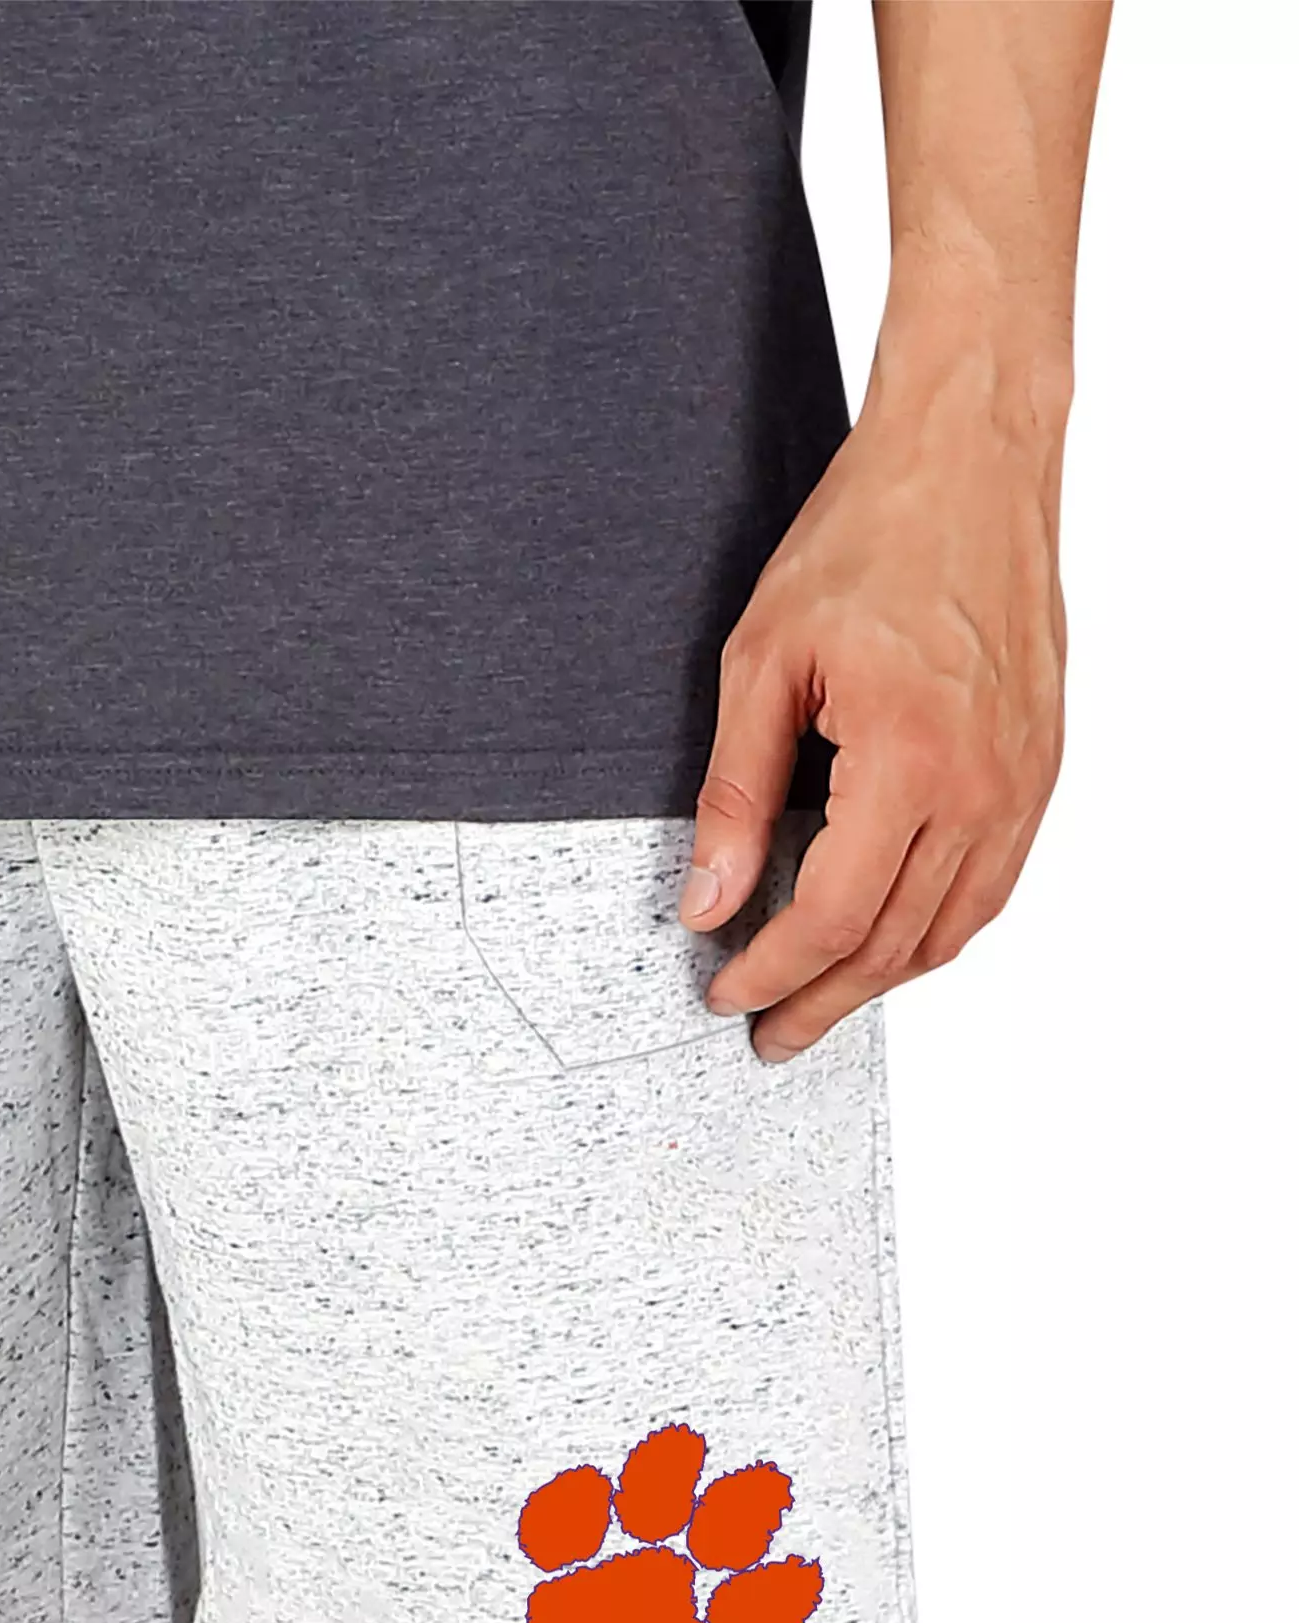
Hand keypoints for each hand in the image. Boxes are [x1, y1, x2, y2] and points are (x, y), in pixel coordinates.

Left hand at [677, 342, 1068, 1061]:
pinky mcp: (1041, 764)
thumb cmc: (865, 540)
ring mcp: (1026, 779)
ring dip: (879, 980)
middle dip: (820, 1000)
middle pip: (895, 944)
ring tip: (815, 1004)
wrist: (972, 460)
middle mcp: (985, 785)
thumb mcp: (761, 664)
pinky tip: (885, 941)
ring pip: (951, 927)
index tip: (720, 992)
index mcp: (912, 760)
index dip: (770, 972)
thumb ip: (733, 796)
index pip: (833, 916)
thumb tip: (708, 903)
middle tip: (763, 1034)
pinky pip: (991, 882)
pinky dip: (934, 929)